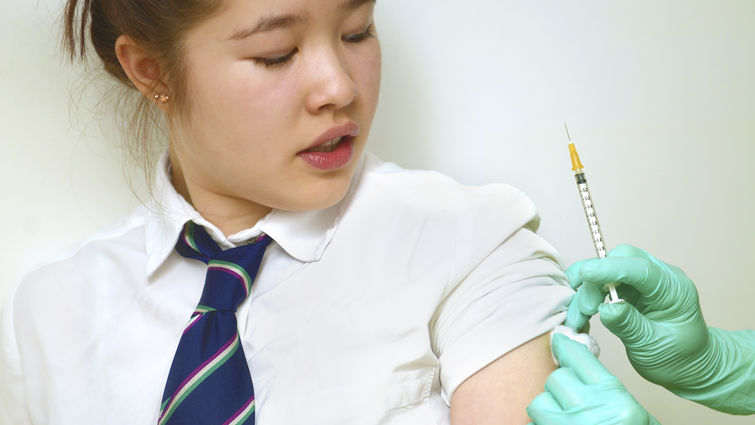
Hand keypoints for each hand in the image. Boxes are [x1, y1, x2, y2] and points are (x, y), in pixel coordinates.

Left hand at [527, 334, 658, 424]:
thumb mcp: (634, 415)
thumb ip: (606, 391)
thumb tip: (576, 365)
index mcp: (614, 400)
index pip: (578, 358)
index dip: (566, 347)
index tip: (559, 341)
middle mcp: (588, 412)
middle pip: (555, 379)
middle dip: (561, 387)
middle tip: (573, 399)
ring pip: (539, 402)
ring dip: (548, 409)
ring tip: (565, 421)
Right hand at [564, 244, 709, 390]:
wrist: (689, 366)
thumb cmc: (678, 358)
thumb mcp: (653, 348)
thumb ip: (629, 326)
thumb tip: (606, 308)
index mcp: (674, 290)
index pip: (640, 269)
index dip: (610, 269)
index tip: (584, 274)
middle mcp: (660, 278)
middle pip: (620, 260)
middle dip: (595, 280)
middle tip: (585, 310)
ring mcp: (644, 281)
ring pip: (608, 270)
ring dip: (588, 291)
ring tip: (578, 319)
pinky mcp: (631, 288)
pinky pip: (604, 282)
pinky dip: (590, 295)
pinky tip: (583, 314)